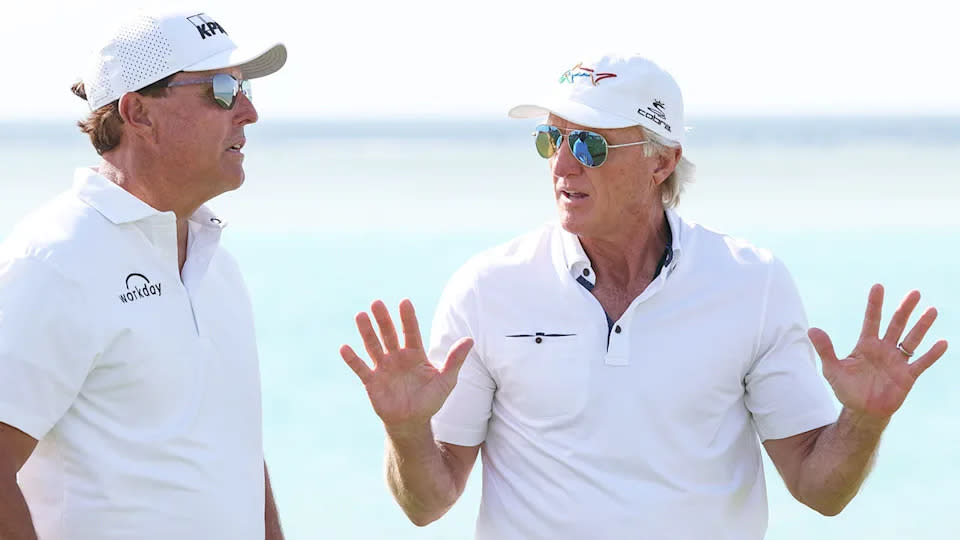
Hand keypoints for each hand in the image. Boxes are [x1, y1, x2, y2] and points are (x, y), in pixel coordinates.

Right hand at [340, 299, 473, 432]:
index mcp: (415, 354)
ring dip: (366, 332)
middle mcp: (397, 356)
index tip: (404, 302)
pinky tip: (344, 347)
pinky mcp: (371, 381)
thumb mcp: (446, 380)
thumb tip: (470, 339)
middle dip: (383, 319)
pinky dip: (352, 359)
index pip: (411, 332)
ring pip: (373, 346)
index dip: (408, 318)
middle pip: (389, 334)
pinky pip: (360, 368)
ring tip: (360, 316)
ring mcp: (383, 368)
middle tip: (377, 303)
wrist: (412, 422)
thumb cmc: (430, 400)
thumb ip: (455, 360)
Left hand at [809, 284, 947, 420]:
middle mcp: (884, 349)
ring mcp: (897, 361)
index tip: (878, 286)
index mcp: (866, 345)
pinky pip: (922, 363)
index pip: (872, 320)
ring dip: (921, 326)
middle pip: (896, 324)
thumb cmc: (846, 388)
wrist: (862, 411)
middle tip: (914, 292)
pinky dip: (932, 354)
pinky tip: (942, 343)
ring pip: (912, 340)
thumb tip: (812, 329)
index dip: (875, 304)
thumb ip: (825, 350)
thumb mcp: (832, 369)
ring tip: (932, 310)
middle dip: (904, 309)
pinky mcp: (907, 376)